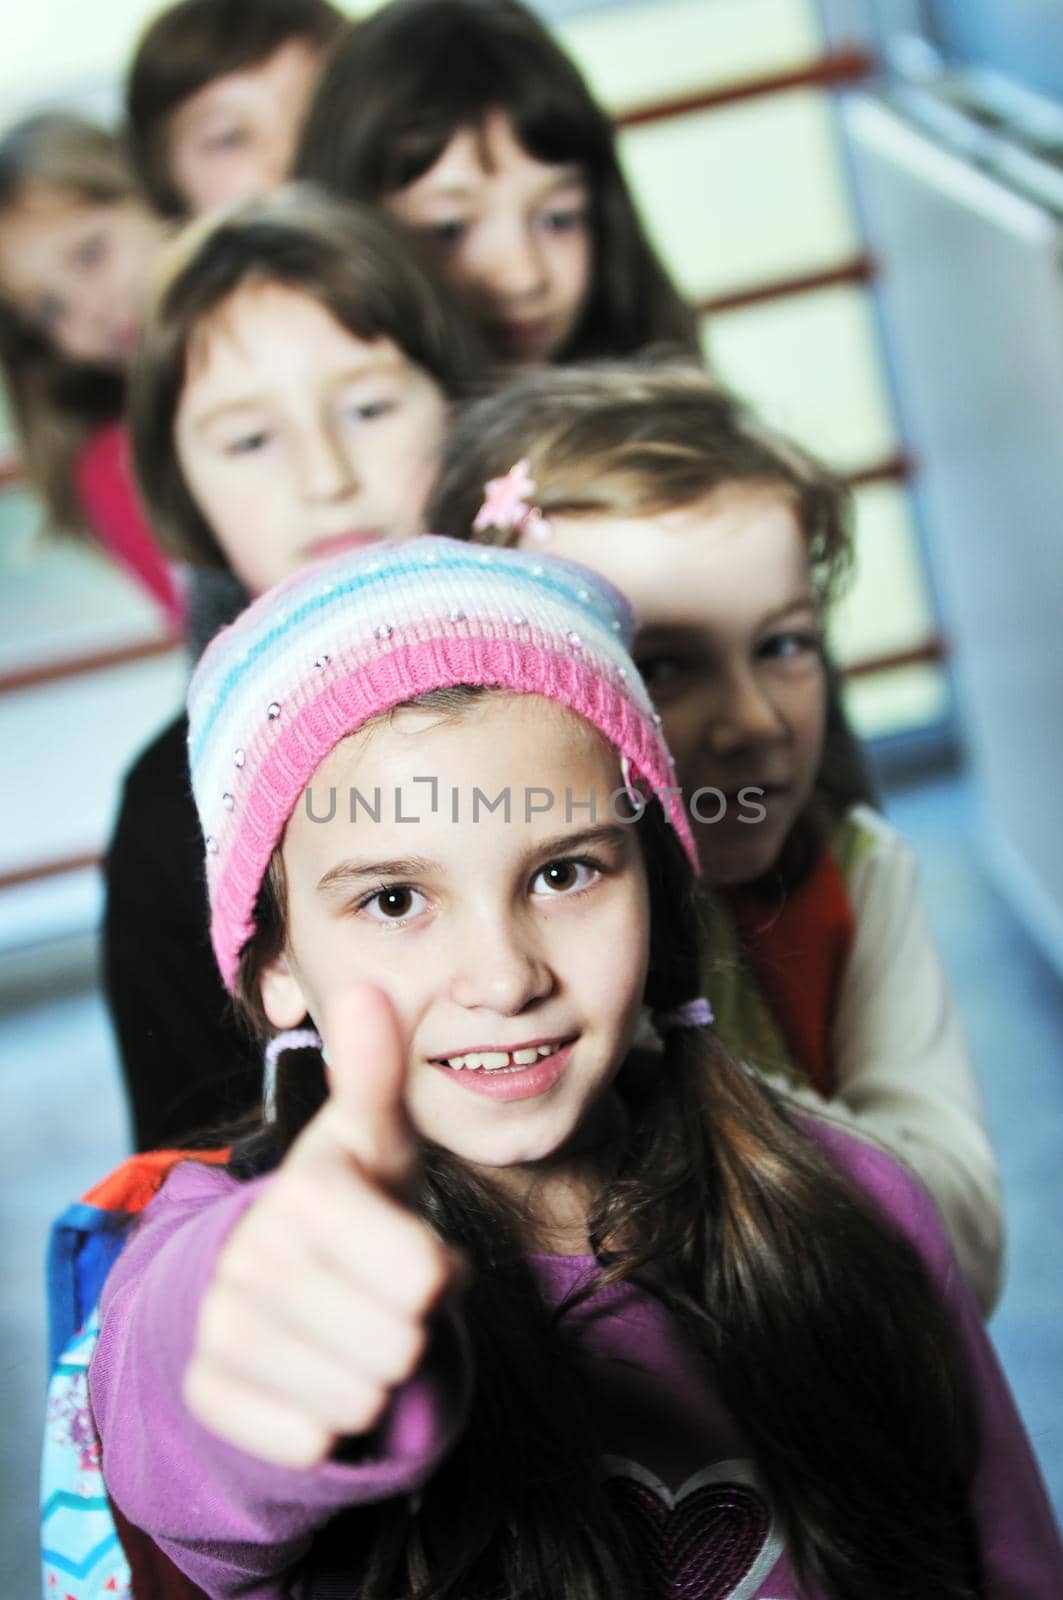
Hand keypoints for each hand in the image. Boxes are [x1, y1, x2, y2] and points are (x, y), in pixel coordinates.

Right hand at [184, 984, 455, 1467]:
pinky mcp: (206, 1389)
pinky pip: (305, 1442)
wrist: (280, 1278)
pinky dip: (326, 1425)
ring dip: (372, 1379)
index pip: (422, 1277)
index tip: (416, 1257)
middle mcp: (250, 1251)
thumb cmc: (354, 1204)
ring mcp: (220, 1322)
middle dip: (407, 1332)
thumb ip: (380, 1073)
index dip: (437, 1278)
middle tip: (380, 1300)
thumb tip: (370, 986)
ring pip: (356, 1399)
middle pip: (398, 1345)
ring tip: (353, 1332)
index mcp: (308, 1188)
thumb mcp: (377, 1141)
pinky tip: (313, 1376)